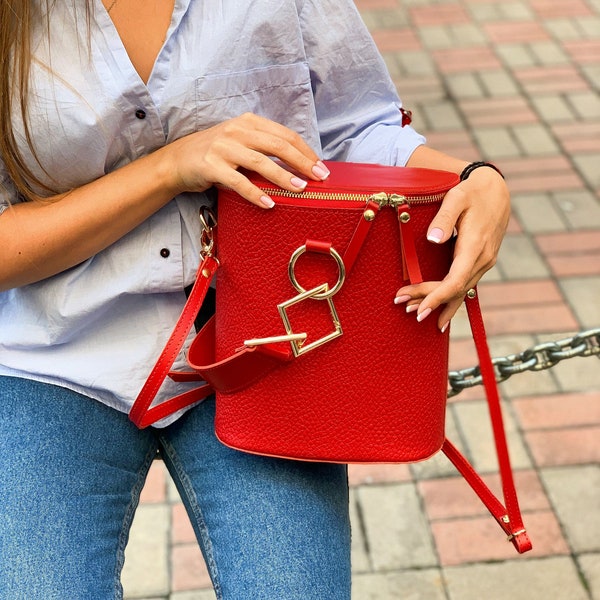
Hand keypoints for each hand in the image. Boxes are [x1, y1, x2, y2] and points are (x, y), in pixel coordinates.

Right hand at [163, 113, 329, 207]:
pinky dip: (255, 193)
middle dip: (302, 162)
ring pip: (260, 162)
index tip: (321, 166)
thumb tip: (297, 168)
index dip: (305, 151)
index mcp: (248, 123)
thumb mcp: (240, 144)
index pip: (284, 135)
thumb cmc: (215, 155)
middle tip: (319, 177)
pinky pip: (238, 181)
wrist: (177, 161)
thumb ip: (263, 150)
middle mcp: (237, 131)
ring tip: (300, 189)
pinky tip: (269, 203)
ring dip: (283, 177)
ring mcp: (223, 147)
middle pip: (278, 145)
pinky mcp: (211, 166)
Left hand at [394, 166, 509, 330]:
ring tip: (415, 313)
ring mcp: (484, 262)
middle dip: (429, 301)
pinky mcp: (480, 262)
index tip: (420, 309)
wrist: (497, 190)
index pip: (455, 281)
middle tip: (403, 306)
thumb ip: (444, 217)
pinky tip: (440, 312)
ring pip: (460, 291)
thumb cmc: (473, 192)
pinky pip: (465, 285)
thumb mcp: (457, 197)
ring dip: (439, 303)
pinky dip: (450, 299)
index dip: (437, 297)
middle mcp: (482, 259)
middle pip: (454, 290)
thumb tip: (433, 239)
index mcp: (475, 246)